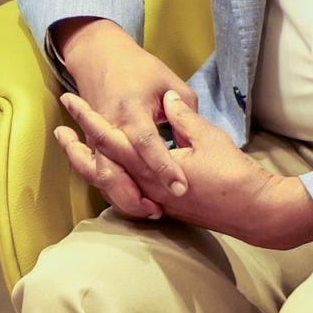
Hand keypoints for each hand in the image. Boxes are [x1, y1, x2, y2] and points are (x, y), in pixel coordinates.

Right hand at [49, 18, 192, 217]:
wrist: (98, 57)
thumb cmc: (138, 68)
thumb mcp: (168, 81)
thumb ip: (185, 110)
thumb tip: (193, 135)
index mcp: (131, 110)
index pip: (146, 143)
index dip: (163, 166)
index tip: (182, 187)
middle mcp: (111, 126)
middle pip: (114, 168)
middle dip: (134, 194)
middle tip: (160, 210)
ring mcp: (97, 137)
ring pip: (102, 176)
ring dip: (123, 197)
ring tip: (150, 210)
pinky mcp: (94, 144)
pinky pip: (99, 173)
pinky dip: (115, 191)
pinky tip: (136, 204)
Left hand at [63, 87, 312, 249]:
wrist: (254, 211)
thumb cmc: (234, 174)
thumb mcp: (208, 137)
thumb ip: (182, 117)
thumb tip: (166, 100)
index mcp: (153, 169)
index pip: (111, 141)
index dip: (89, 119)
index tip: (72, 100)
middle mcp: (147, 187)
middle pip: (100, 168)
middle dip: (76, 147)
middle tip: (59, 128)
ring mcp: (154, 200)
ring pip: (110, 184)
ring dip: (89, 165)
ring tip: (73, 147)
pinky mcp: (163, 206)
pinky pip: (127, 194)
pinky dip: (110, 181)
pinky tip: (106, 170)